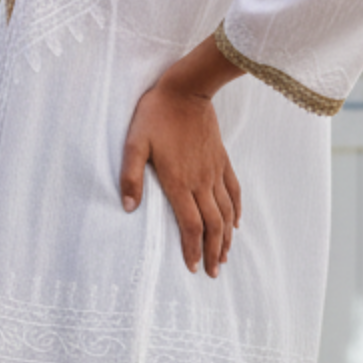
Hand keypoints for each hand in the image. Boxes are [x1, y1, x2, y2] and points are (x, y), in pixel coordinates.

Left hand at [120, 39, 243, 277]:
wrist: (187, 89)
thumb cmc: (156, 115)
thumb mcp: (134, 144)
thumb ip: (130, 176)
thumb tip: (127, 207)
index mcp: (179, 182)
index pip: (191, 225)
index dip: (192, 249)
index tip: (192, 267)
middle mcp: (201, 182)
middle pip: (212, 225)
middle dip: (213, 252)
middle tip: (212, 272)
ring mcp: (214, 171)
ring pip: (225, 212)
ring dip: (226, 237)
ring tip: (224, 256)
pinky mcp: (222, 159)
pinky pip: (234, 190)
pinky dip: (236, 210)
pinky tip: (236, 223)